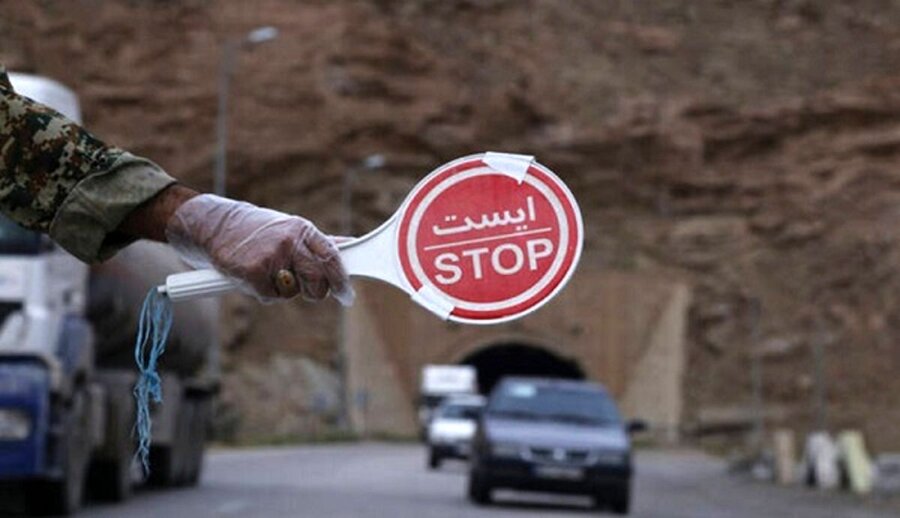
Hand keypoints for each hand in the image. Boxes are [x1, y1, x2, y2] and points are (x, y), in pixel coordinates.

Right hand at [165, 194, 352, 303]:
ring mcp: (271, 257)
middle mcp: (289, 242)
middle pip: (318, 280)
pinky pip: (270, 297)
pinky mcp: (252, 272)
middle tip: (309, 290)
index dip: (341, 279)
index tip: (346, 294)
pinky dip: (264, 293)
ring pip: (293, 292)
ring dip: (285, 290)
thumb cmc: (258, 230)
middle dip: (317, 292)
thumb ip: (319, 241)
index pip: (332, 257)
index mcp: (302, 230)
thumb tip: (350, 245)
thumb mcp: (291, 228)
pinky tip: (255, 277)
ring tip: (272, 273)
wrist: (215, 225)